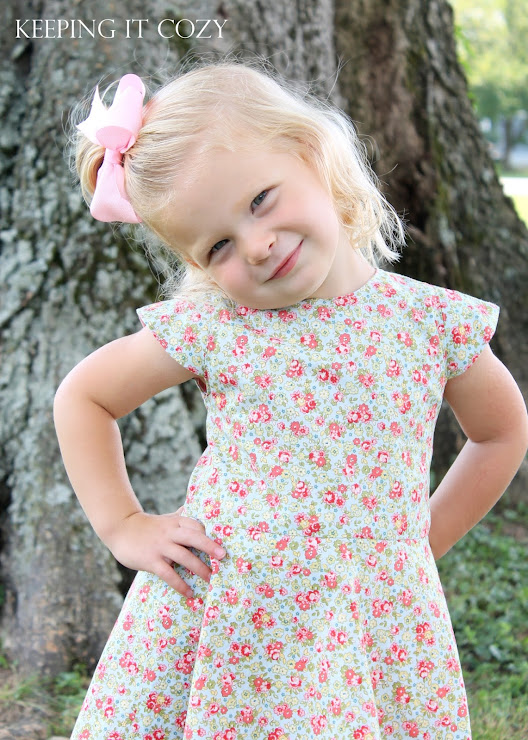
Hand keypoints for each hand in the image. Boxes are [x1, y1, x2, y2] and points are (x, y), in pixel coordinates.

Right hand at [106, 508, 226, 595]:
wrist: (120, 528)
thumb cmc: (147, 526)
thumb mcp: (166, 519)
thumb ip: (181, 516)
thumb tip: (197, 509)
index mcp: (175, 522)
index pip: (196, 525)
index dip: (209, 534)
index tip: (221, 544)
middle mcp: (170, 533)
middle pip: (194, 537)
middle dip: (210, 546)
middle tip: (223, 556)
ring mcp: (160, 546)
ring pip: (184, 557)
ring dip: (199, 568)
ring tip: (212, 579)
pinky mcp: (151, 560)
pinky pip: (168, 574)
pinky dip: (180, 584)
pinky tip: (189, 593)